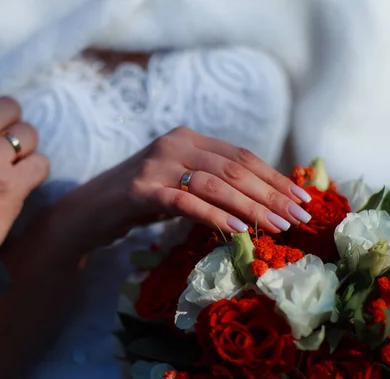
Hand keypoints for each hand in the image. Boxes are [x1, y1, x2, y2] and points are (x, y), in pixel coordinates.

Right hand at [58, 126, 311, 248]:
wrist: (88, 210)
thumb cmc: (139, 201)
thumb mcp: (179, 184)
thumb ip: (210, 184)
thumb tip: (260, 202)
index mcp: (187, 138)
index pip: (241, 156)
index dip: (274, 177)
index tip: (301, 197)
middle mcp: (174, 144)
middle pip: (234, 169)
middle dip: (272, 194)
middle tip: (299, 216)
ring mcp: (157, 165)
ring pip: (216, 184)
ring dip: (252, 206)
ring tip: (279, 226)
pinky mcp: (142, 190)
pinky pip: (186, 202)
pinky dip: (215, 215)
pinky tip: (238, 229)